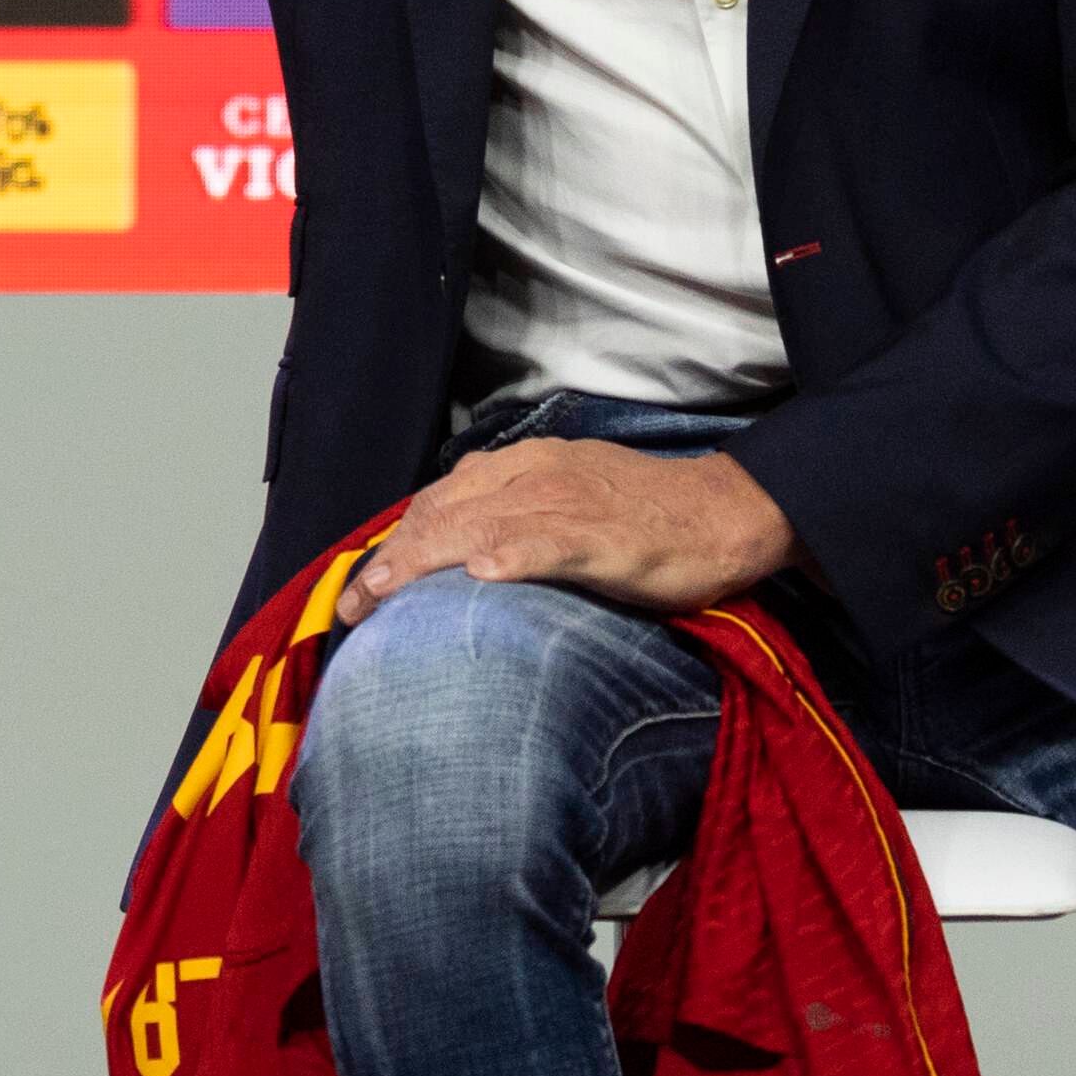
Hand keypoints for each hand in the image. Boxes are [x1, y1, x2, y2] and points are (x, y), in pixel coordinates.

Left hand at [340, 439, 800, 622]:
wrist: (724, 511)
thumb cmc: (642, 515)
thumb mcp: (564, 502)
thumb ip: (510, 517)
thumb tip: (457, 556)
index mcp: (520, 467)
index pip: (436, 503)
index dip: (392, 545)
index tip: (357, 589)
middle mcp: (533, 476)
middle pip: (441, 514)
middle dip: (389, 562)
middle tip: (350, 608)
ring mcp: (566, 504)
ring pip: (476, 526)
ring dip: (423, 561)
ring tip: (382, 595)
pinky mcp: (603, 536)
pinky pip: (549, 543)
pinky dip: (513, 556)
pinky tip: (483, 575)